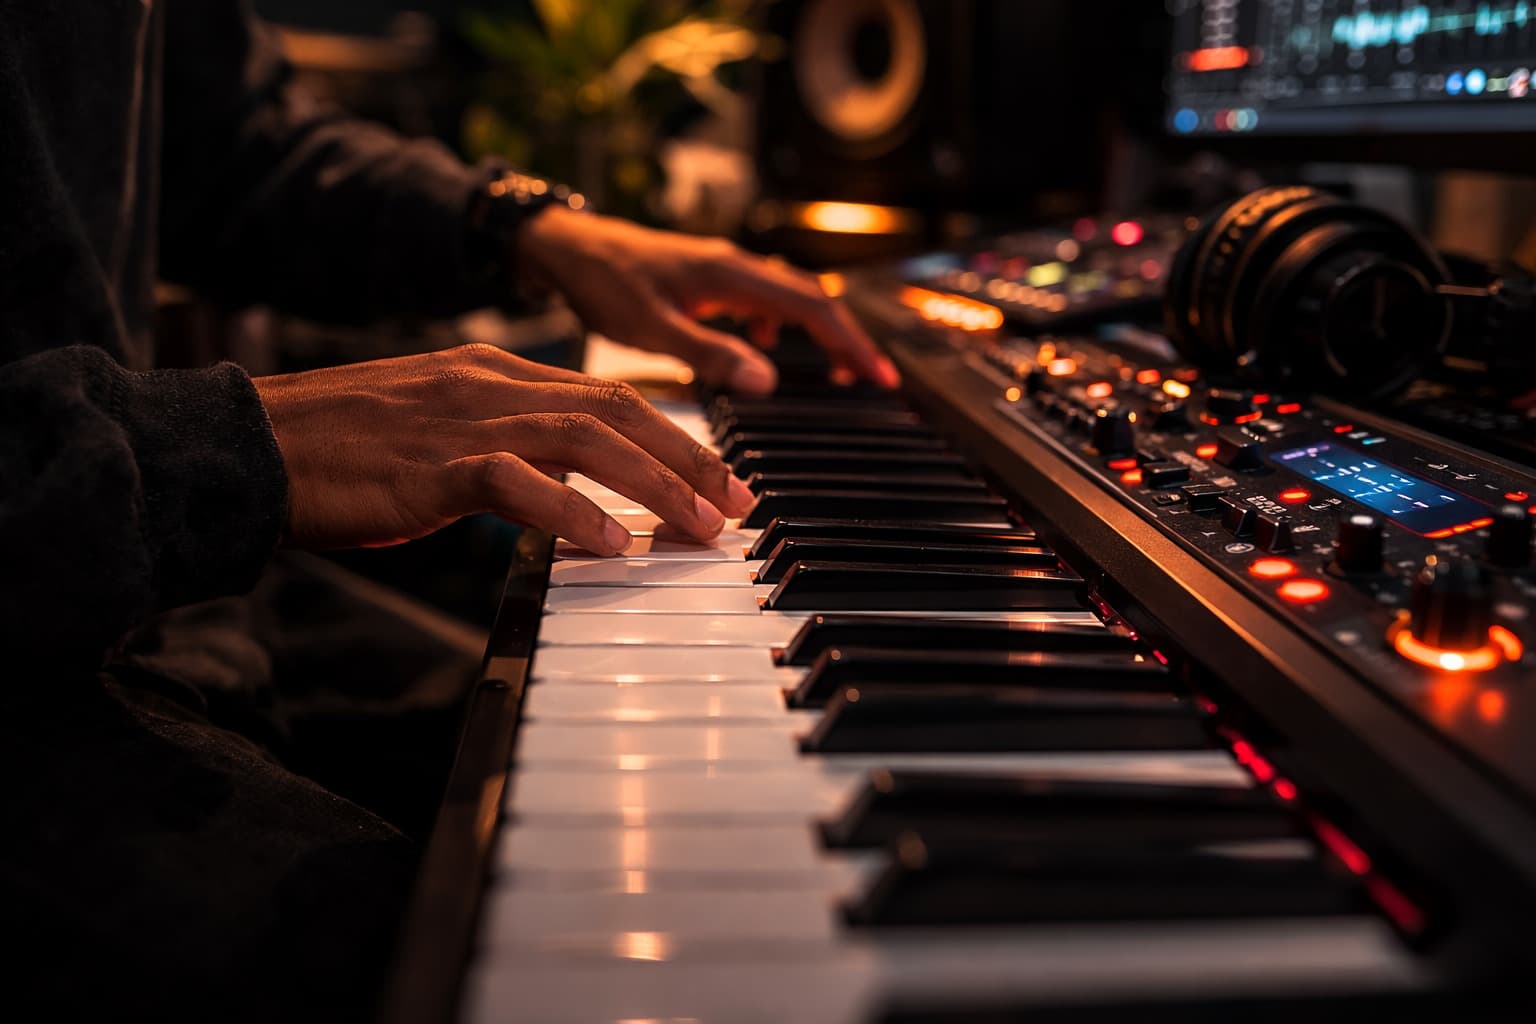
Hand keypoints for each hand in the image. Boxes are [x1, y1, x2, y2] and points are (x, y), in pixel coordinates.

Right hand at [252, 344, 754, 553]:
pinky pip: (518, 483)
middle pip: (618, 407)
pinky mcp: (429, 466)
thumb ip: (507, 450)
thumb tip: (571, 490)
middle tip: (742, 502)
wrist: (250, 444)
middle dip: (692, 455)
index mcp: (494, 372)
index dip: (676, 434)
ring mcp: (461, 420)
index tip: (722, 475)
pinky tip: (613, 545)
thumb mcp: (439, 435)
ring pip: (586, 437)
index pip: (609, 393)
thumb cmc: (341, 451)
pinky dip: (572, 512)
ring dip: (657, 484)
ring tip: (704, 527)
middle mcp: (490, 384)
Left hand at [516, 207, 899, 395]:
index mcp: (730, 275)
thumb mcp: (652, 328)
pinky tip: (764, 349)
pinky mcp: (709, 279)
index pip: (811, 306)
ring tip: (837, 369)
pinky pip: (762, 298)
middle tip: (875, 379)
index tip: (878, 376)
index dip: (850, 342)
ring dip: (819, 332)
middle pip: (812, 299)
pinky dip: (781, 325)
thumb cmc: (603, 283)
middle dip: (848, 338)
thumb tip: (765, 380)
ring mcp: (724, 270)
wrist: (567, 248)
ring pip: (790, 297)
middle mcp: (736, 266)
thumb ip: (709, 352)